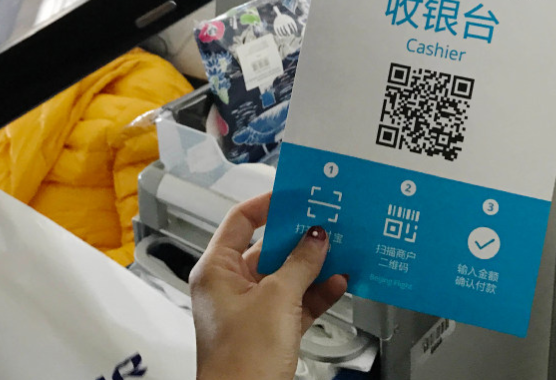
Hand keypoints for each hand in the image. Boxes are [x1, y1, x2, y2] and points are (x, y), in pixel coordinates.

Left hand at [190, 193, 347, 379]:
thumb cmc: (242, 360)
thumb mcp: (278, 299)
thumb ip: (300, 263)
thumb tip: (315, 238)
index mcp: (216, 270)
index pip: (241, 220)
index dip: (268, 204)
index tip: (296, 195)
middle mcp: (229, 286)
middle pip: (268, 247)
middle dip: (299, 238)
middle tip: (326, 222)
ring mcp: (249, 309)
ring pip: (285, 275)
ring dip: (312, 266)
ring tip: (339, 250)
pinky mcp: (268, 330)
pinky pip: (295, 302)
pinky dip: (316, 293)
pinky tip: (337, 283)